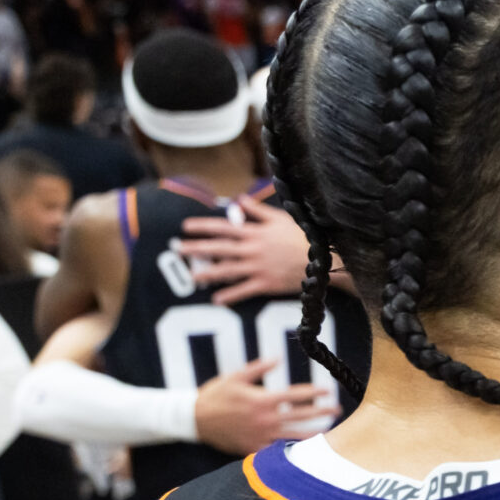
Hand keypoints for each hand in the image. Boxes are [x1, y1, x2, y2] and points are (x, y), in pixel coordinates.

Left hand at [178, 196, 313, 304]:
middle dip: (197, 248)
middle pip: (219, 248)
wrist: (321, 258)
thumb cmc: (302, 236)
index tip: (186, 226)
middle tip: (178, 249)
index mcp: (254, 232)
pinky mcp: (266, 284)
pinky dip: (230, 296)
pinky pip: (244, 290)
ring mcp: (257, 268)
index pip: (223, 226)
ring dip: (208, 273)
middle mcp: (252, 250)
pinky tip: (217, 300)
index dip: (203, 226)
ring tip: (193, 276)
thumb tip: (238, 200)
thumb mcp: (279, 218)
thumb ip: (257, 210)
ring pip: (227, 270)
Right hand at [189, 358, 332, 455]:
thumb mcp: (235, 376)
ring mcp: (261, 437)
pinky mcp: (254, 449)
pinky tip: (305, 450)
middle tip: (337, 409)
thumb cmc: (215, 395)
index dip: (315, 392)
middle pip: (302, 416)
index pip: (297, 395)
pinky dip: (292, 450)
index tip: (328, 390)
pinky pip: (278, 452)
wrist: (194, 420)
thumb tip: (278, 358)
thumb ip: (259, 368)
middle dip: (323, 412)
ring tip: (329, 432)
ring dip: (314, 433)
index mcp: (263, 400)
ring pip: (294, 437)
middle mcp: (266, 420)